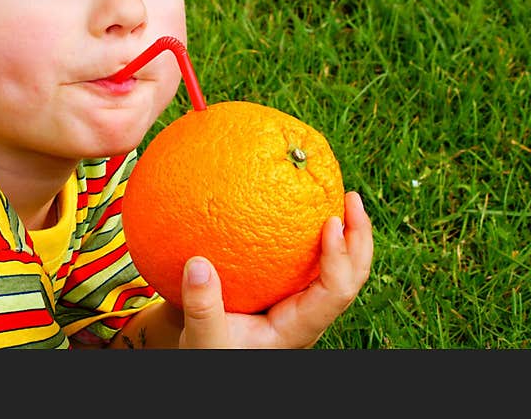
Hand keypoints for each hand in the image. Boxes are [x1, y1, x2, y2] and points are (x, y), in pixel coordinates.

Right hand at [178, 191, 372, 348]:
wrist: (214, 358)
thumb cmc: (212, 352)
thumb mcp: (203, 338)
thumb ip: (202, 306)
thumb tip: (198, 264)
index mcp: (298, 328)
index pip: (335, 292)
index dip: (340, 257)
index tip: (331, 222)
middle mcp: (309, 316)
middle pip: (351, 278)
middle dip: (358, 238)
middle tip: (351, 198)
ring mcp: (304, 305)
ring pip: (341, 271)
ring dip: (348, 236)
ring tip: (343, 199)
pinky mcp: (292, 295)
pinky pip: (318, 266)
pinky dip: (323, 239)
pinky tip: (309, 214)